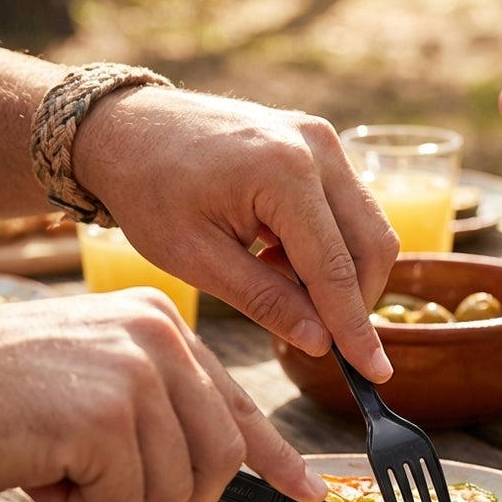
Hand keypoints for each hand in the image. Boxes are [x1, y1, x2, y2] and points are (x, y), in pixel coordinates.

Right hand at [0, 290, 326, 501]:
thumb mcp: (94, 383)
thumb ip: (158, 415)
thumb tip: (220, 473)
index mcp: (160, 325)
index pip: (237, 401)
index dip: (274, 456)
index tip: (304, 489)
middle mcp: (160, 337)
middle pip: (221, 455)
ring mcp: (137, 372)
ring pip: (179, 485)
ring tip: (64, 473)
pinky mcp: (108, 415)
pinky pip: (128, 499)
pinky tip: (42, 474)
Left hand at [74, 89, 399, 381]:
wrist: (126, 128)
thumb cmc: (149, 190)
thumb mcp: (196, 259)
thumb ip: (265, 301)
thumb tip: (321, 342)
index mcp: (284, 173)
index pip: (335, 269)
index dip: (355, 328)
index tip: (375, 372)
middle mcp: (316, 148)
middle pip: (372, 245)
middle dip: (354, 301)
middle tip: (317, 333)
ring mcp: (322, 140)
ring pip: (368, 227)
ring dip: (341, 273)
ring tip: (278, 282)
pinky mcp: (318, 143)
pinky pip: (349, 208)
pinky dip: (330, 247)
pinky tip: (279, 257)